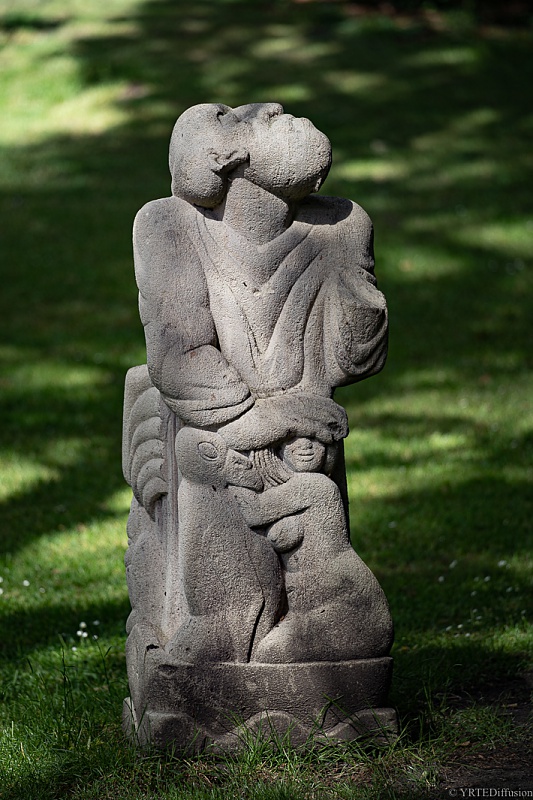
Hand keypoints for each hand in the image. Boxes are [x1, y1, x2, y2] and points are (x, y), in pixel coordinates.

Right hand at [219, 394, 347, 449]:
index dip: (330, 410)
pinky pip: (309, 427)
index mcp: (287, 401)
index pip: (315, 401)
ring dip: (333, 426)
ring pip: (317, 416)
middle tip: (346, 429)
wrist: (235, 426)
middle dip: (335, 417)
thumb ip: (283, 421)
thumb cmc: (249, 427)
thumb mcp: (270, 423)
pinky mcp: (284, 422)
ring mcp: (286, 412)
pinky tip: (331, 439)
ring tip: (343, 434)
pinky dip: (322, 432)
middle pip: (319, 407)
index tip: (341, 420)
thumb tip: (294, 427)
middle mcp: (288, 403)